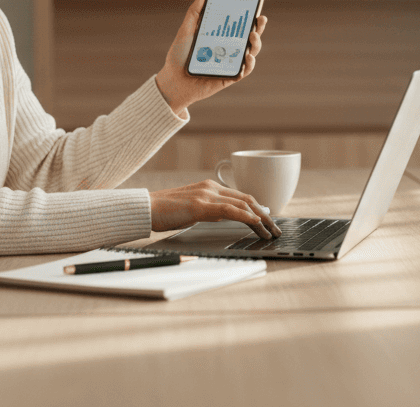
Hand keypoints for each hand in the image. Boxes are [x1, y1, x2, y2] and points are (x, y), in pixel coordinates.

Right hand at [149, 179, 280, 238]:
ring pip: (242, 204)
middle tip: (275, 229)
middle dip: (265, 215)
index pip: (241, 197)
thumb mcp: (192, 210)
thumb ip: (209, 211)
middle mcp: (210, 187)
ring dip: (260, 219)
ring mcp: (206, 195)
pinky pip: (229, 210)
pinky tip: (255, 223)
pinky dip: (245, 216)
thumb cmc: (164, 212)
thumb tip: (225, 217)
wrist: (144, 208)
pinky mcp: (199, 205)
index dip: (258, 208)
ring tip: (270, 232)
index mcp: (209, 188)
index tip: (268, 221)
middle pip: (247, 199)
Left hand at [154, 0, 266, 113]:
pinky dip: (249, 63)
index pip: (238, 24)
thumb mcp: (185, 31)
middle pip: (249, 37)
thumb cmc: (178, 56)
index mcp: (220, 37)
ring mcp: (230, 63)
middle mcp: (228, 49)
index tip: (255, 5)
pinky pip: (244, 70)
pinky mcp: (230, 77)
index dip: (249, 15)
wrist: (172, 81)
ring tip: (252, 36)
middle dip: (258, 27)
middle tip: (260, 18)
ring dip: (256, 43)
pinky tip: (248, 56)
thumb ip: (194, 13)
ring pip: (251, 52)